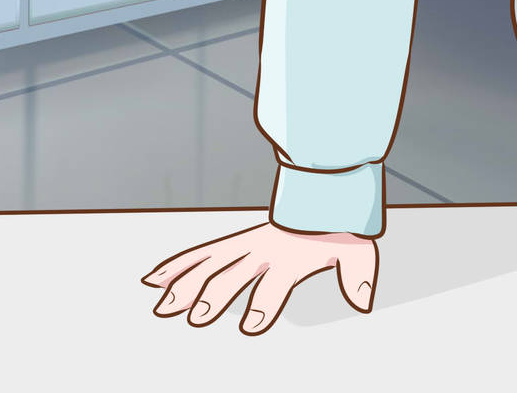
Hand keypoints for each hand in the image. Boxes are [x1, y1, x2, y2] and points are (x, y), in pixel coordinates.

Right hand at [143, 221, 378, 333]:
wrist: (324, 189)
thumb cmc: (337, 227)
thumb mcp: (357, 249)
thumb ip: (359, 274)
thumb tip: (363, 301)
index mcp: (289, 256)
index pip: (274, 283)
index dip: (263, 305)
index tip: (249, 327)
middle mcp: (260, 250)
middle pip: (231, 273)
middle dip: (214, 296)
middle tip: (196, 318)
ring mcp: (243, 244)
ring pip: (206, 263)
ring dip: (183, 284)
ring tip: (162, 306)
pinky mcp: (233, 241)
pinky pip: (199, 252)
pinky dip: (175, 264)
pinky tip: (153, 278)